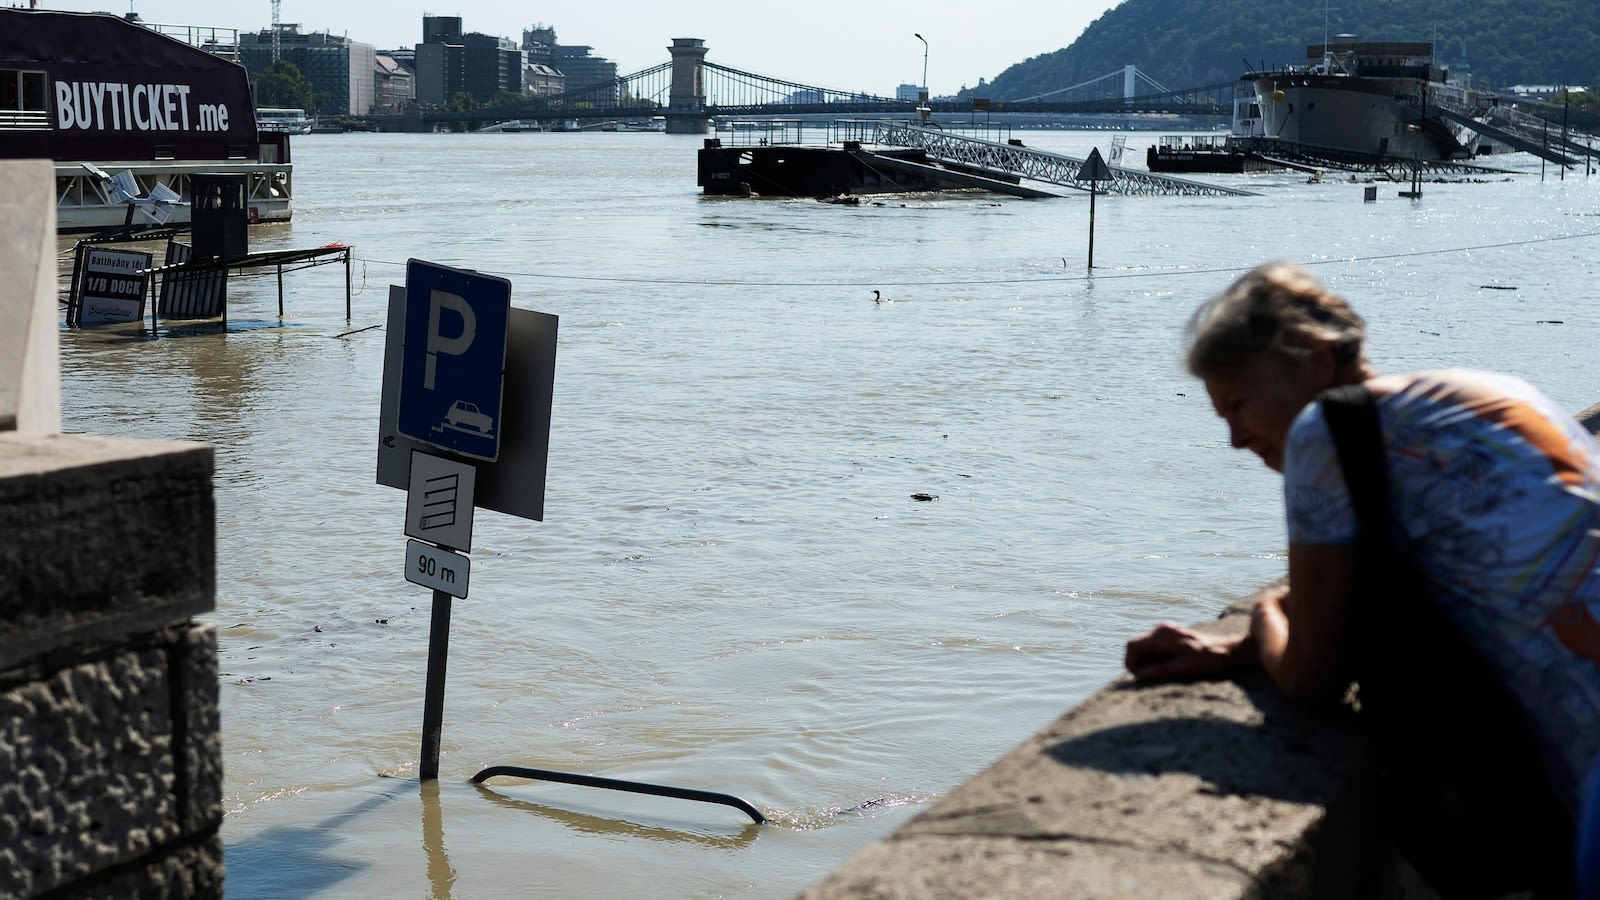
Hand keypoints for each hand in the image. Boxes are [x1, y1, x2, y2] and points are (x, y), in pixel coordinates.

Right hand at [1124, 623, 1254, 682]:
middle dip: (1139, 665)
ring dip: (1148, 664)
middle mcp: (1162, 630)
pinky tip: (1170, 668)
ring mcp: (1167, 632)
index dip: (1130, 663)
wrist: (1231, 651)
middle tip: (1151, 680)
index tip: (1138, 679)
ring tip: (1163, 675)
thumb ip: (1159, 671)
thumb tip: (1139, 677)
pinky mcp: (1173, 637)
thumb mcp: (1183, 668)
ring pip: (1146, 649)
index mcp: (1162, 635)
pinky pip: (1155, 649)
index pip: (1132, 646)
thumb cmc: (1209, 660)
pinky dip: (1156, 660)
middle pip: (1137, 647)